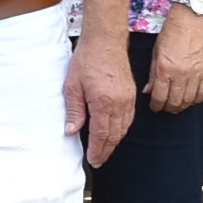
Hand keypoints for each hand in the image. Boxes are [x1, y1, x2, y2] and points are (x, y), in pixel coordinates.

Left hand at [65, 34, 135, 167]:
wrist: (105, 40)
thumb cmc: (87, 59)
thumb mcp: (72, 86)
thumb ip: (74, 111)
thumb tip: (71, 131)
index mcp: (103, 103)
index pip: (101, 135)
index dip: (96, 150)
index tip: (93, 160)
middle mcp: (119, 103)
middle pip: (115, 135)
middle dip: (106, 150)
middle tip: (98, 161)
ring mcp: (128, 99)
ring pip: (123, 128)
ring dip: (114, 142)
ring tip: (105, 151)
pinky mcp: (131, 94)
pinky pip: (128, 118)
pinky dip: (122, 129)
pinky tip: (115, 133)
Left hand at [147, 8, 202, 113]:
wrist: (194, 17)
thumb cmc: (173, 30)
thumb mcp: (156, 51)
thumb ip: (152, 74)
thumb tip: (148, 91)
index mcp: (165, 69)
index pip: (159, 97)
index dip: (156, 106)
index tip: (154, 107)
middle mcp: (182, 74)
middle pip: (175, 102)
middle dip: (168, 108)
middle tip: (165, 108)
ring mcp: (197, 73)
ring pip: (189, 100)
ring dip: (182, 106)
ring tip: (177, 105)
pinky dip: (197, 99)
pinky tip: (191, 99)